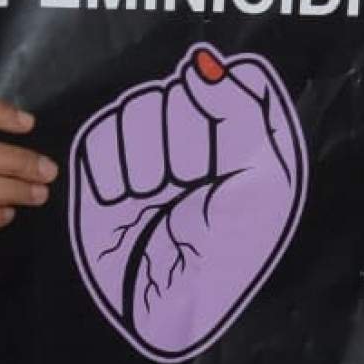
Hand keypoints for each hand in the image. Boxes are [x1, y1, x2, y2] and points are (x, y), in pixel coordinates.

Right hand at [72, 45, 307, 361]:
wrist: (170, 302)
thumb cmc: (229, 246)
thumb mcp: (263, 179)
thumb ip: (241, 111)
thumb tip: (203, 62)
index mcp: (250, 123)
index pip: (227, 76)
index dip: (221, 113)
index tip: (226, 159)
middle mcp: (199, 124)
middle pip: (174, 92)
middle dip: (184, 146)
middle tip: (192, 189)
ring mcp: (151, 140)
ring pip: (136, 109)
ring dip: (147, 162)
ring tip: (162, 198)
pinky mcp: (105, 164)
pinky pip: (99, 139)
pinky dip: (112, 176)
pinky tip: (131, 201)